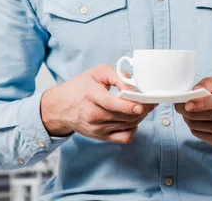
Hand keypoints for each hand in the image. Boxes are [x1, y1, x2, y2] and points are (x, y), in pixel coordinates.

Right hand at [41, 64, 156, 143]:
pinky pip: (124, 138)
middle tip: (151, 100)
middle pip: (125, 116)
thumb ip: (117, 75)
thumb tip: (135, 85)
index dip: (130, 105)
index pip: (113, 103)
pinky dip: (133, 129)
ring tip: (143, 106)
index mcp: (91, 95)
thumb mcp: (97, 72)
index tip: (143, 102)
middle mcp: (93, 114)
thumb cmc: (80, 87)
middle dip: (142, 109)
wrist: (60, 107)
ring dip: (140, 116)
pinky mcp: (101, 137)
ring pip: (128, 125)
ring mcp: (97, 128)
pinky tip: (132, 120)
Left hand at [175, 76, 211, 147]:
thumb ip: (209, 82)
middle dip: (183, 108)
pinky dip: (193, 126)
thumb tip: (193, 91)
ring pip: (194, 124)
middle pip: (197, 115)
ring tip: (190, 111)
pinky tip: (198, 120)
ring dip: (187, 117)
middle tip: (180, 104)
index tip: (187, 104)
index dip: (200, 103)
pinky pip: (197, 133)